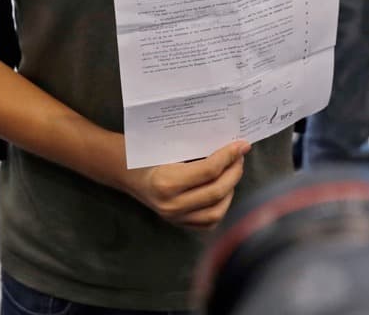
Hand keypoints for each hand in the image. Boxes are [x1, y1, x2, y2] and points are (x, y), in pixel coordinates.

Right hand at [121, 140, 249, 229]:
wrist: (126, 173)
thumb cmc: (147, 153)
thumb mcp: (167, 146)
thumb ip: (197, 148)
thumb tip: (230, 144)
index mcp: (166, 182)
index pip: (209, 171)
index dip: (229, 156)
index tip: (242, 145)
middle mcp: (171, 205)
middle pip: (216, 192)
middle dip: (234, 172)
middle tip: (240, 157)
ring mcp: (175, 218)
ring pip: (216, 211)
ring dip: (230, 191)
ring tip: (233, 173)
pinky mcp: (178, 224)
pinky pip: (208, 222)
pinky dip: (221, 206)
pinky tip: (223, 190)